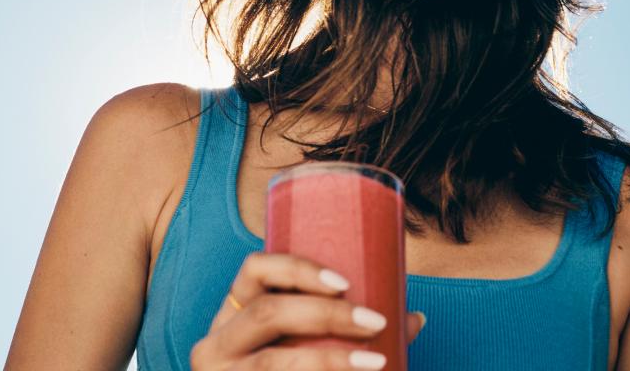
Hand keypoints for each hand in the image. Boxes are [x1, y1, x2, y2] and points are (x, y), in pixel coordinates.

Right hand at [190, 252, 425, 369]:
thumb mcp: (292, 349)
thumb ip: (342, 333)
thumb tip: (412, 317)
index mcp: (231, 315)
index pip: (254, 269)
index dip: (297, 269)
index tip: (344, 282)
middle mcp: (216, 343)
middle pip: (269, 312)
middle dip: (327, 314)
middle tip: (375, 322)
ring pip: (275, 361)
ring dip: (330, 359)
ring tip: (374, 362)